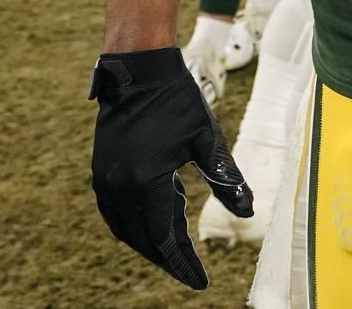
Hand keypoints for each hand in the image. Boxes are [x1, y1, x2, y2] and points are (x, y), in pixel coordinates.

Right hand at [90, 48, 252, 288]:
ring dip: (151, 242)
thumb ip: (227, 179)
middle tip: (192, 273)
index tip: (201, 281)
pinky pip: (117, 211)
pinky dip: (138, 223)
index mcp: (145, 182)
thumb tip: (250, 212)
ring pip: (127, 228)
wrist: (139, 70)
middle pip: (143, 240)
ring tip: (179, 251)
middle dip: (168, 259)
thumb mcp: (207, 140)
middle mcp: (118, 187)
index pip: (164, 239)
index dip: (183, 263)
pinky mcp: (102, 170)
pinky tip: (162, 216)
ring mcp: (105, 180)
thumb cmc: (178, 102)